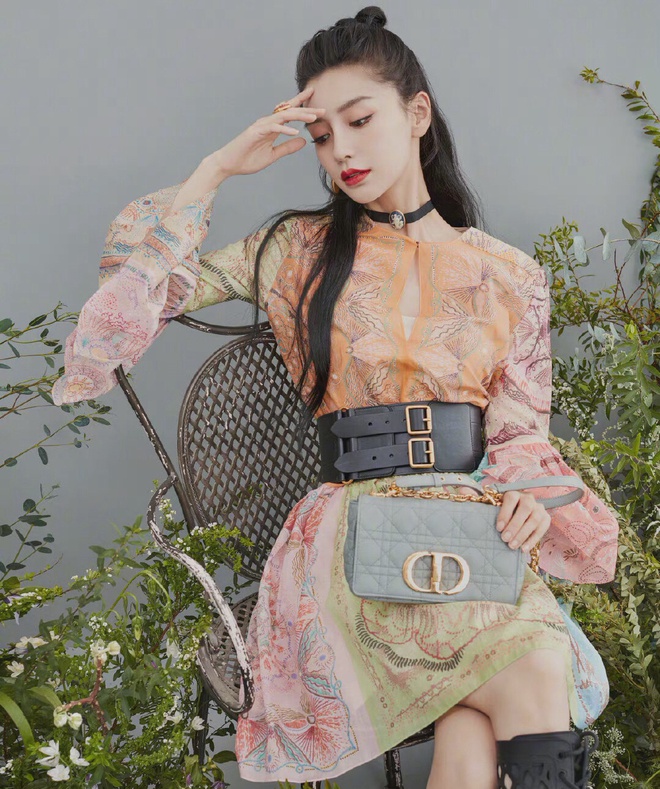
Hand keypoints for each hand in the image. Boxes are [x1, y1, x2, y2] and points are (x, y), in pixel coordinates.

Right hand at [209, 85, 324, 177]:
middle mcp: (267, 122)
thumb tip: (303, 142)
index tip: (315, 97)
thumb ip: (287, 148)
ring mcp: (260, 126)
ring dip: (299, 116)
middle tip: (323, 109)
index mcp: (272, 126)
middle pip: (290, 111)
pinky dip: (283, 129)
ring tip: (313, 117)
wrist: (228, 164)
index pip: (289, 112)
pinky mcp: (255, 133)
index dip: (302, 104)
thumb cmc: (247, 159)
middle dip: (307, 109)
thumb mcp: (273, 155)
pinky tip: (294, 132)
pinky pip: (272, 128)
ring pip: (283, 116)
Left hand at [496, 490, 550, 552]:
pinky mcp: (546, 518)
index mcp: (514, 493)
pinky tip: (524, 549)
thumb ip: (492, 511)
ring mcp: (539, 508)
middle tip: (505, 539)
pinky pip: (542, 529)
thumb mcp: (497, 510)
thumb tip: (482, 515)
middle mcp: (528, 498)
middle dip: (514, 525)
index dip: (505, 513)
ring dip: (523, 534)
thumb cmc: (504, 515)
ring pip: (534, 519)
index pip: (511, 499)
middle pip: (525, 509)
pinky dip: (533, 540)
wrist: (518, 516)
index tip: (498, 528)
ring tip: (512, 546)